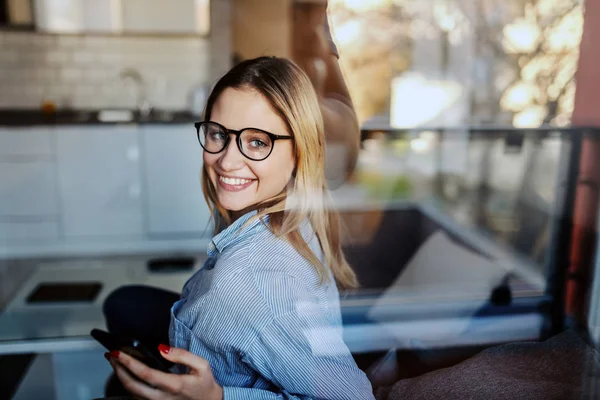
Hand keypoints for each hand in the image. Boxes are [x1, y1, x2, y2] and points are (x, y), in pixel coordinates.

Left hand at [106, 345, 222, 399]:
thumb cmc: (205, 383)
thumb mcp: (202, 365)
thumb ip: (182, 355)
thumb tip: (162, 348)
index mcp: (174, 385)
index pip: (145, 374)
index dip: (129, 363)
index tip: (118, 353)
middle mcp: (162, 397)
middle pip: (132, 386)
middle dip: (118, 370)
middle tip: (111, 355)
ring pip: (132, 393)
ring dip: (120, 377)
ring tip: (114, 362)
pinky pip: (137, 397)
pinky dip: (127, 384)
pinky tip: (125, 374)